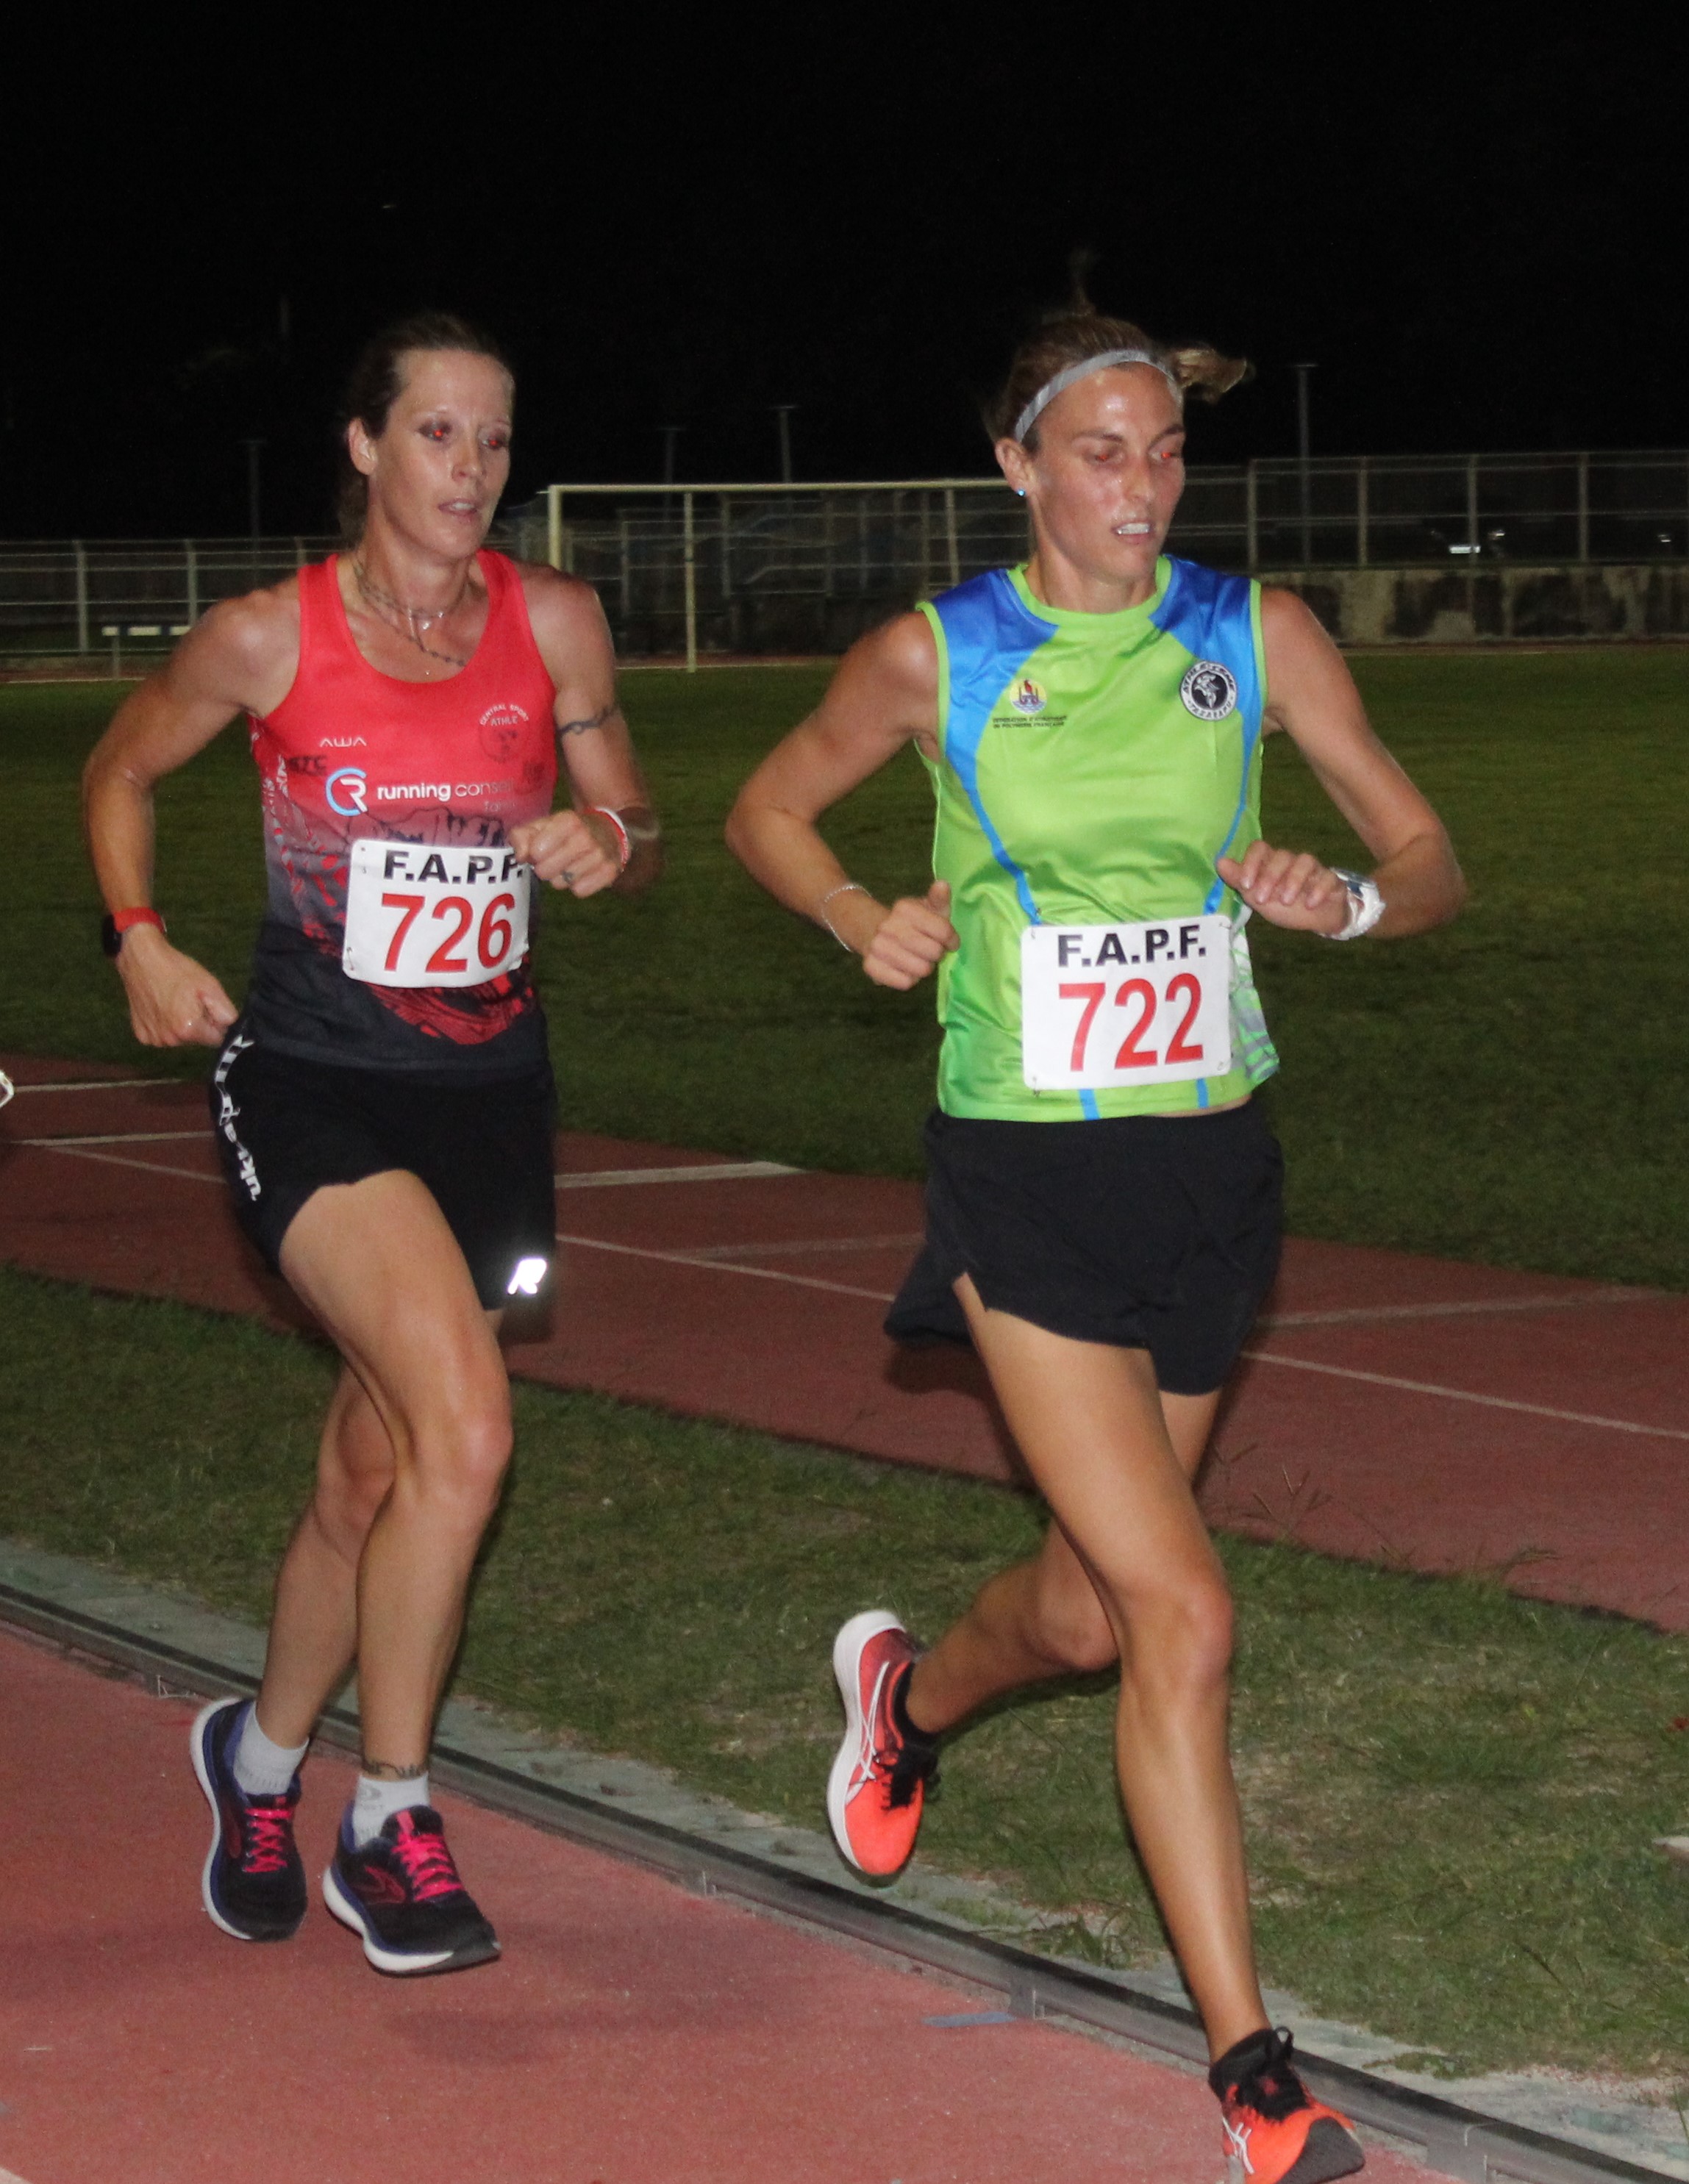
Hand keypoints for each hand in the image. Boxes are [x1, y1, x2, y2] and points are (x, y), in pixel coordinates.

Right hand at [115, 926, 238, 1046]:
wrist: (141, 959)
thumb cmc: (177, 970)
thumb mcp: (210, 986)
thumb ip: (226, 1012)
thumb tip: (232, 1028)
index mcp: (189, 1030)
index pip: (217, 1039)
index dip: (216, 1023)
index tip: (207, 1007)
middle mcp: (170, 1040)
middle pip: (197, 1039)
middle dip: (199, 1024)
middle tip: (189, 1001)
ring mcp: (153, 1039)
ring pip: (179, 1039)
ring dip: (181, 1025)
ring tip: (173, 1002)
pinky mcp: (141, 1035)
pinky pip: (161, 1036)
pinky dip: (163, 1025)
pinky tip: (160, 1007)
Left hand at [508, 808, 619, 897]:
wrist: (608, 830)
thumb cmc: (568, 830)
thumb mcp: (543, 825)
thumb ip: (522, 836)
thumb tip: (520, 856)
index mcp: (568, 821)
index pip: (536, 851)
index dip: (534, 853)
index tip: (541, 848)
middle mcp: (586, 838)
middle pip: (546, 871)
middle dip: (545, 868)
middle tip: (553, 859)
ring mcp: (600, 856)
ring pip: (562, 883)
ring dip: (561, 877)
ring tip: (569, 864)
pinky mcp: (610, 872)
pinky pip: (580, 891)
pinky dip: (578, 885)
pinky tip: (583, 872)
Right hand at [858, 880, 959, 989]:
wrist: (871, 930)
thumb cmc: (910, 922)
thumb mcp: (927, 908)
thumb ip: (938, 899)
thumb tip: (943, 885)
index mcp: (904, 908)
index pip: (943, 931)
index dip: (952, 940)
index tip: (950, 942)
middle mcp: (888, 926)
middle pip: (934, 952)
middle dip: (937, 954)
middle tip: (931, 951)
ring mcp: (877, 947)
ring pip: (921, 970)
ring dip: (924, 968)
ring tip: (918, 959)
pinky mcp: (870, 966)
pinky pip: (905, 982)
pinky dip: (909, 979)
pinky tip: (905, 969)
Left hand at [1216, 840, 1350, 935]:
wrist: (1316, 921)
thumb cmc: (1285, 906)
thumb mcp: (1258, 897)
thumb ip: (1240, 881)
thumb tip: (1220, 862)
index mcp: (1272, 863)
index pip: (1260, 848)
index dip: (1251, 862)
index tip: (1246, 884)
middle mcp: (1292, 862)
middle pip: (1282, 855)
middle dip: (1270, 877)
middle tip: (1263, 899)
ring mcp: (1313, 869)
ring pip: (1305, 861)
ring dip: (1294, 880)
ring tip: (1287, 901)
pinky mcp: (1331, 880)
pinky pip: (1328, 877)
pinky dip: (1319, 889)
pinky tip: (1311, 904)